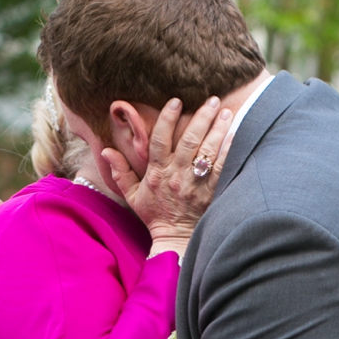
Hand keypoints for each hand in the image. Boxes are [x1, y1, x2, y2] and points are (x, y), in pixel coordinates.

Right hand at [102, 97, 233, 255]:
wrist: (174, 239)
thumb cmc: (154, 215)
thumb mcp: (132, 195)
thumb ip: (119, 172)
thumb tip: (105, 150)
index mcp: (156, 173)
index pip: (160, 140)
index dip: (167, 119)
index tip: (175, 101)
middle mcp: (176, 175)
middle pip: (189, 140)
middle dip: (202, 117)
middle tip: (212, 99)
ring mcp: (194, 184)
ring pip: (206, 151)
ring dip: (218, 129)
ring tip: (227, 111)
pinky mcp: (209, 193)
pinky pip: (220, 169)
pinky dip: (227, 152)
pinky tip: (233, 136)